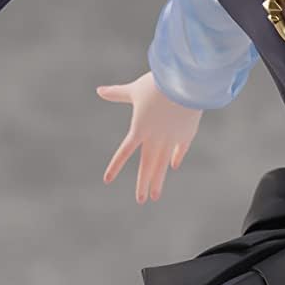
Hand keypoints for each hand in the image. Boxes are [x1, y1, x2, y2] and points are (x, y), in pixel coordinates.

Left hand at [98, 73, 201, 202]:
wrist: (186, 84)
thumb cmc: (158, 84)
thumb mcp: (135, 89)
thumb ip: (117, 93)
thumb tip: (98, 91)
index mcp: (139, 129)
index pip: (124, 152)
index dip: (115, 166)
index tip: (107, 180)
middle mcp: (155, 139)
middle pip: (147, 165)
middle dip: (143, 184)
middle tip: (141, 200)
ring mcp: (171, 139)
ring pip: (163, 164)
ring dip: (158, 180)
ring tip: (155, 196)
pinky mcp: (185, 135)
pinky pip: (179, 150)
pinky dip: (175, 158)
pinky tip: (173, 166)